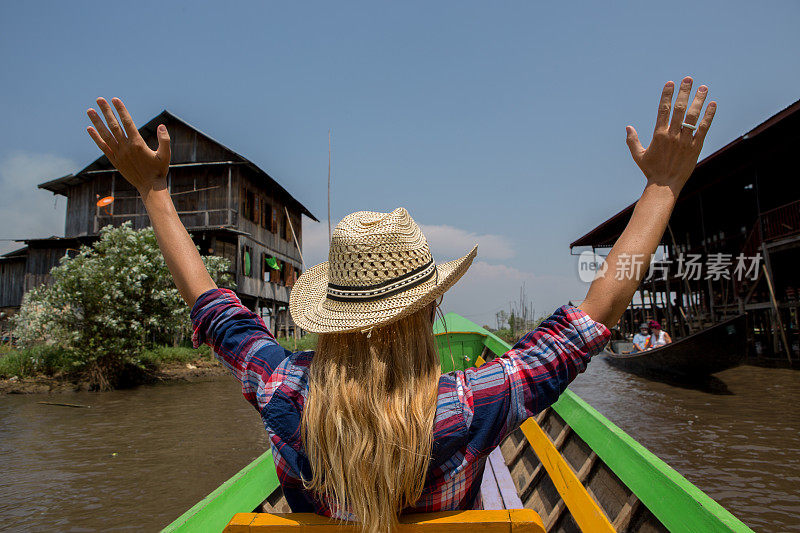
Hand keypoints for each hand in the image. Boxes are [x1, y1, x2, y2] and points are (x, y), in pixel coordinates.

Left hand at [86, 98, 170, 192]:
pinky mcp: (115, 160)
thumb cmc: (159, 170)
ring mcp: (119, 154)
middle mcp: (126, 148)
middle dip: (106, 111)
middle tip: (99, 99)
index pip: (127, 123)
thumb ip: (164, 140)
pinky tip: (89, 128)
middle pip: (114, 126)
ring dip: (97, 122)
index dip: (121, 110)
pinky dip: (96, 137)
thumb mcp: (165, 155)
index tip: (115, 99)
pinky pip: (103, 147)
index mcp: (138, 144)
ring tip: (90, 110)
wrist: (149, 187)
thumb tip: (161, 126)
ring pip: (105, 134)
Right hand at [625, 77, 716, 193]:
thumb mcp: (638, 155)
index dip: (667, 95)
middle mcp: (672, 135)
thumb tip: (628, 127)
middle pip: (679, 109)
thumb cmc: (651, 170)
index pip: (663, 110)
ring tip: (703, 88)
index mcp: (659, 135)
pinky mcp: (696, 147)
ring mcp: (685, 140)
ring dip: (699, 100)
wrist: (665, 185)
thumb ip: (632, 140)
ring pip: (693, 116)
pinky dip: (709, 116)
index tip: (670, 83)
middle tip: (688, 79)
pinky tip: (713, 104)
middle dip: (684, 92)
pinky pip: (704, 128)